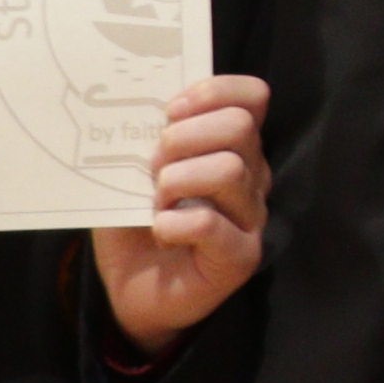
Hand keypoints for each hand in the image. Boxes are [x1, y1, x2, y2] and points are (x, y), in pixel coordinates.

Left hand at [90, 74, 270, 353]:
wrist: (131, 290)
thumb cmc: (135, 223)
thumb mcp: (132, 170)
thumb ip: (142, 138)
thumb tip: (132, 107)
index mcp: (232, 147)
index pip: (252, 97)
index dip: (214, 92)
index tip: (170, 111)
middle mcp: (251, 177)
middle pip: (239, 127)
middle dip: (184, 137)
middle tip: (154, 165)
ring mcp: (250, 218)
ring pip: (229, 170)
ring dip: (177, 180)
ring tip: (156, 200)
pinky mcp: (239, 257)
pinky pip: (211, 224)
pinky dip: (175, 223)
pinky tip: (161, 230)